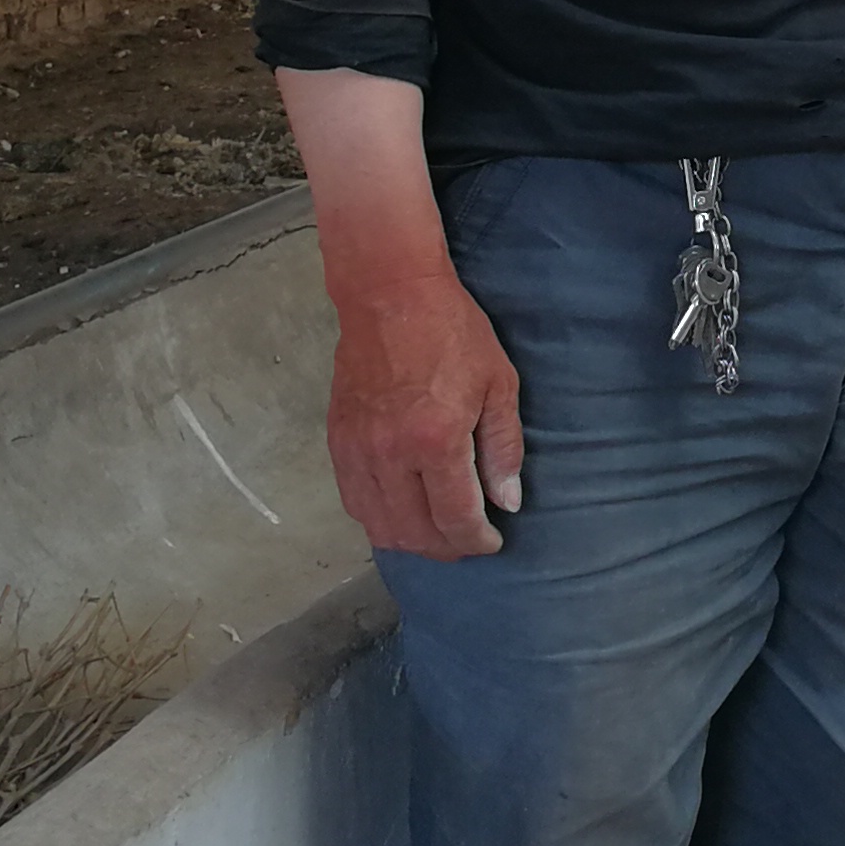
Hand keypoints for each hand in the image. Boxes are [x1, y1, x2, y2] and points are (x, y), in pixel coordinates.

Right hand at [324, 266, 521, 560]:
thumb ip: (503, 447)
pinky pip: (354, 503)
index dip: (477, 541)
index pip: (455, 518)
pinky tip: (402, 514)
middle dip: (447, 548)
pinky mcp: (337, 443)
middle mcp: (391, 456)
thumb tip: (507, 502)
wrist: (390, 296)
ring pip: (379, 526)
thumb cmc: (454, 333)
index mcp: (436, 441)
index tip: (493, 542)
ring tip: (438, 535)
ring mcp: (358, 452)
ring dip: (411, 542)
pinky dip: (379, 520)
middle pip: (414, 533)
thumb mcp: (499, 384)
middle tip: (468, 543)